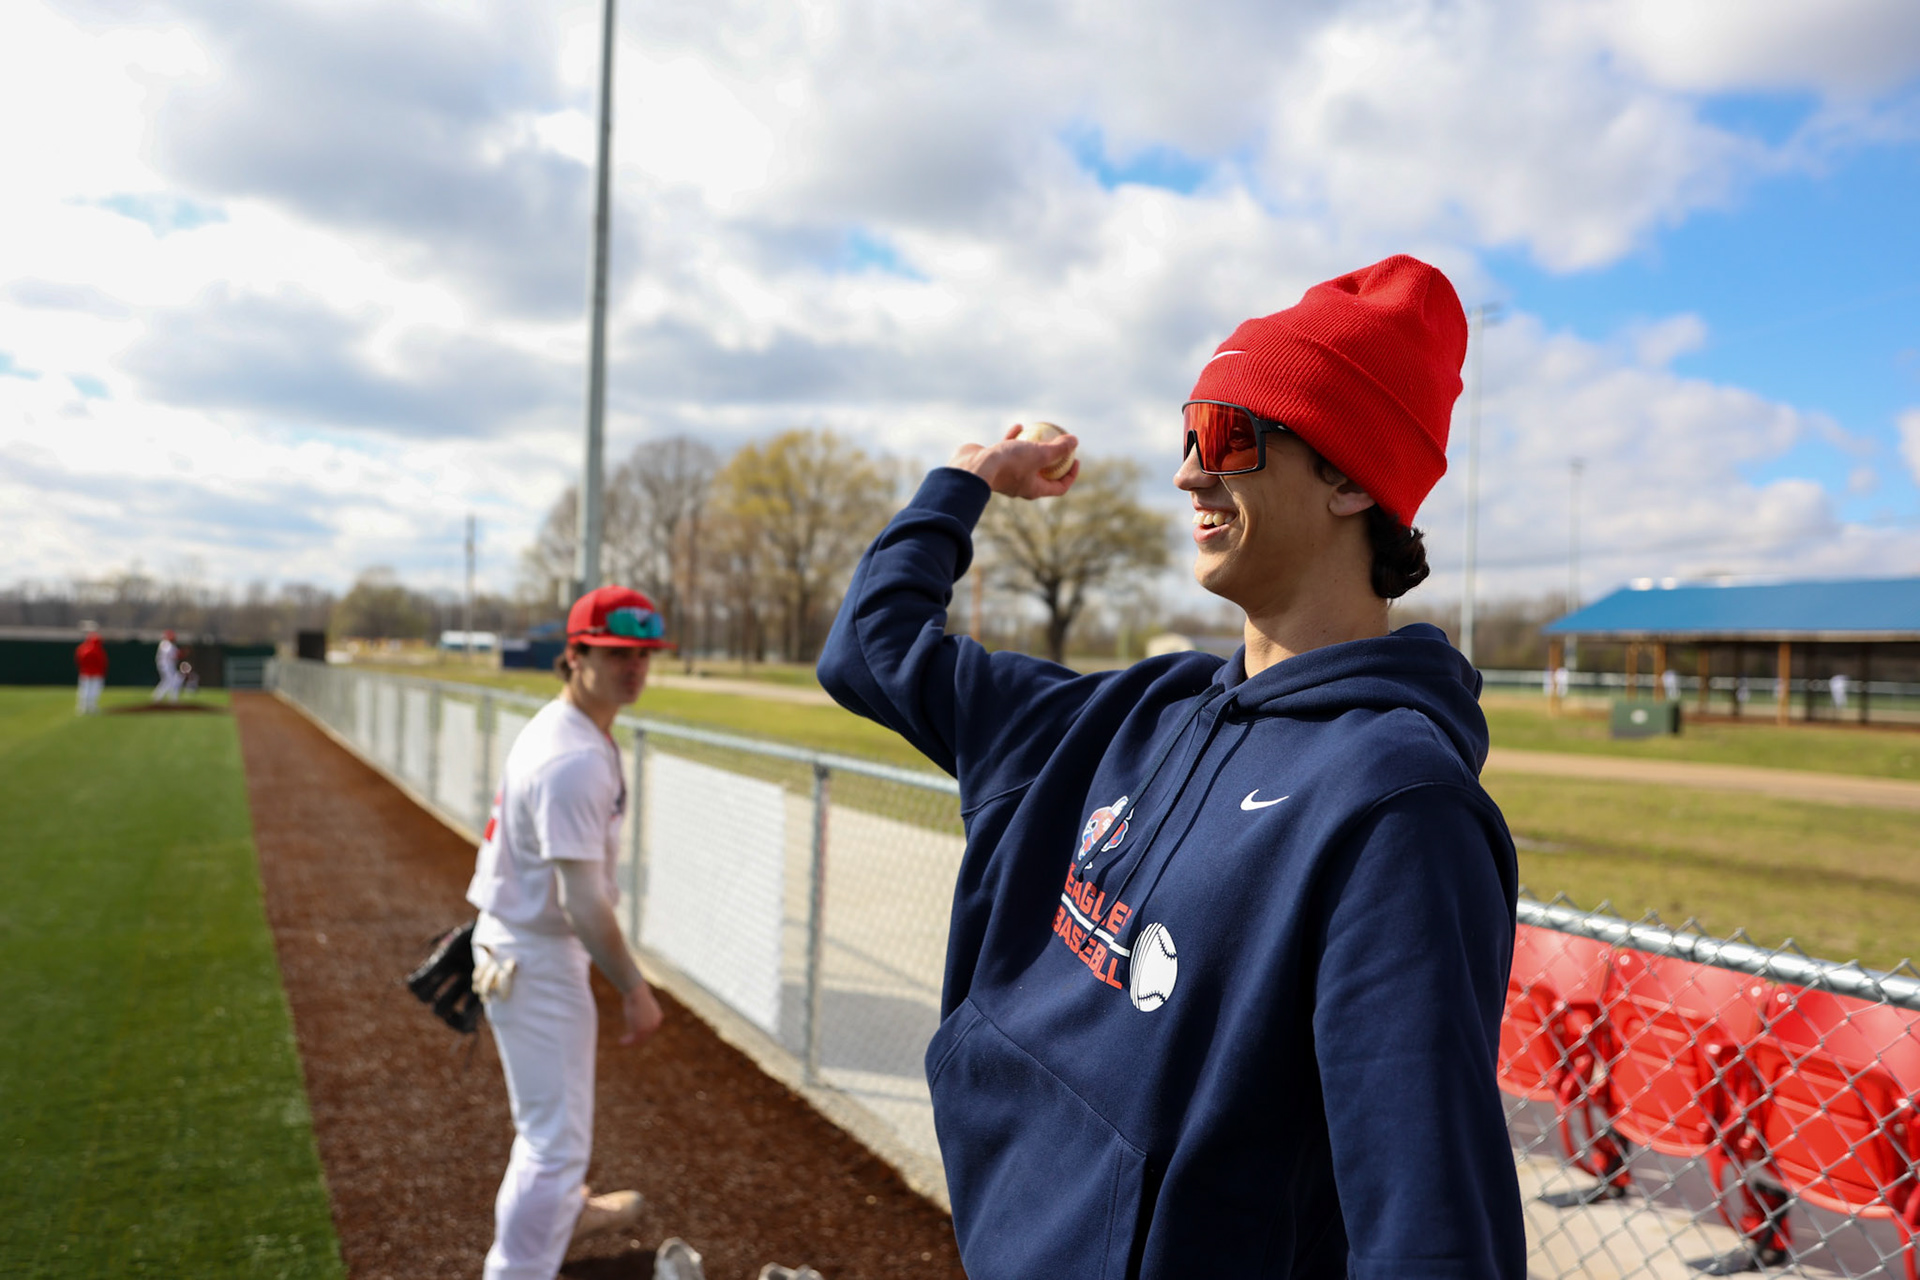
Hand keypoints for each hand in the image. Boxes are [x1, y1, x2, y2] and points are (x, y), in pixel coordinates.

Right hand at [619, 980, 663, 1046]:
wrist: (637, 993)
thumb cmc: (637, 995)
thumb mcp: (640, 1004)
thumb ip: (641, 1011)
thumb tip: (637, 1015)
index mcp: (657, 1018)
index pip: (650, 1029)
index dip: (642, 1033)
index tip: (633, 1034)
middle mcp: (655, 1024)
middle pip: (645, 1036)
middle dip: (636, 1038)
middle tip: (628, 1039)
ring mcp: (649, 1028)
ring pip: (639, 1039)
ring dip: (631, 1041)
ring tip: (622, 1042)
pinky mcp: (641, 1030)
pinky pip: (634, 1039)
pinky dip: (627, 1041)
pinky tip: (621, 1041)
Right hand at [949, 424, 1079, 498]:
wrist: (973, 467)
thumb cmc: (1009, 463)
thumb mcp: (1039, 454)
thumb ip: (1058, 449)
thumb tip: (1075, 441)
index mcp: (1034, 489)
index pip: (1059, 487)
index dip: (1070, 475)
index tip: (1076, 459)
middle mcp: (1021, 485)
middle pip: (1043, 473)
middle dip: (1053, 459)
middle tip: (1061, 445)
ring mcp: (1007, 474)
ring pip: (1025, 460)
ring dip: (1033, 447)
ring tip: (1040, 433)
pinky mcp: (995, 463)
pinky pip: (1008, 451)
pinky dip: (1015, 439)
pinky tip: (1019, 426)